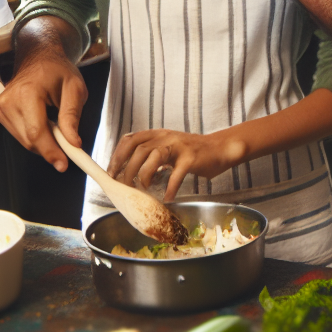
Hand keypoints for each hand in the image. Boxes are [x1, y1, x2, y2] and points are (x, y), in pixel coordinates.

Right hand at [0, 51, 87, 172]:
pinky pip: (20, 136)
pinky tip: (44, 123)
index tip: (63, 164)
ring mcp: (1, 107)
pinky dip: (35, 136)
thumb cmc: (57, 70)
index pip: (37, 132)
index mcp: (27, 92)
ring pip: (25, 141)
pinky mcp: (0, 113)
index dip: (51, 152)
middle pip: (30, 140)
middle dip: (51, 148)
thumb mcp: (75, 89)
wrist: (39, 58)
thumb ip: (72, 117)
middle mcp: (8, 101)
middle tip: (70, 146)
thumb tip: (73, 143)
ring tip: (56, 125)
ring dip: (44, 142)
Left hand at [109, 129, 246, 200]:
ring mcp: (179, 146)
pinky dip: (170, 187)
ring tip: (144, 190)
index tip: (112, 172)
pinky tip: (168, 197)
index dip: (118, 155)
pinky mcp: (191, 157)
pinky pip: (176, 173)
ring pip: (154, 157)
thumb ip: (151, 154)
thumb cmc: (191, 152)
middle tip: (125, 186)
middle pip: (138, 149)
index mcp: (157, 134)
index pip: (130, 139)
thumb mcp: (168, 147)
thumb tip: (129, 172)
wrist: (220, 148)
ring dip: (144, 175)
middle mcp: (166, 137)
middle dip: (127, 169)